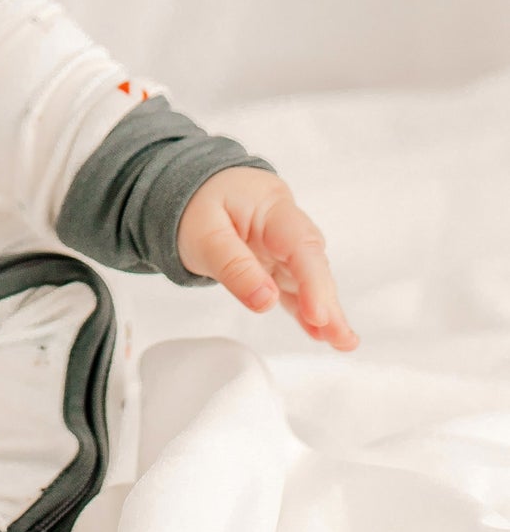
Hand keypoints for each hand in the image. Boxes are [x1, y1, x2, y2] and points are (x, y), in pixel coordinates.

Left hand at [176, 166, 357, 350]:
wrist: (189, 189)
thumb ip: (234, 266)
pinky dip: (304, 309)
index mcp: (271, 207)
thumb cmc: (195, 204)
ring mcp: (281, 246)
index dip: (313, 282)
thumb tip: (266, 301)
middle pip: (312, 265)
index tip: (318, 314)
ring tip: (342, 341)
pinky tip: (320, 332)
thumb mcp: (203, 233)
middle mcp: (285, 226)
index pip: (301, 246)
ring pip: (307, 280)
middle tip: (340, 337)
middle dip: (327, 302)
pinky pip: (292, 287)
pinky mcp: (274, 262)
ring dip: (324, 310)